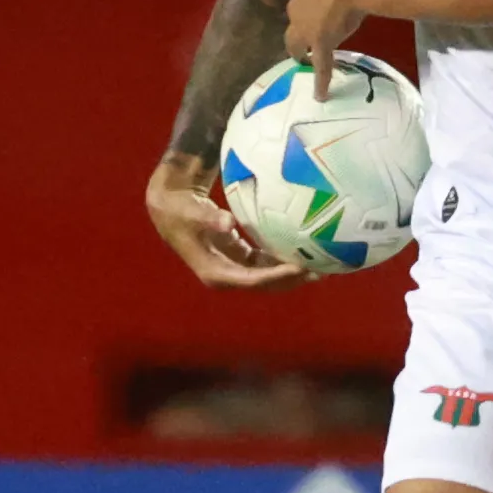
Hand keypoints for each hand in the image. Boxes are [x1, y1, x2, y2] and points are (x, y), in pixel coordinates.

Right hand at [145, 154, 312, 290]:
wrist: (170, 209)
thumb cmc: (180, 211)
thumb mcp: (191, 215)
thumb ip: (210, 220)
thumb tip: (228, 224)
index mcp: (216, 273)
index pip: (253, 280)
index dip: (278, 276)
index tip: (299, 267)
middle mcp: (227, 275)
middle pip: (266, 283)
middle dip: (292, 279)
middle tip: (320, 269)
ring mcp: (235, 267)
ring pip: (269, 275)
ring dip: (293, 272)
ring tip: (322, 264)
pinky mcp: (240, 257)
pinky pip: (267, 262)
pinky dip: (284, 259)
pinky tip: (305, 251)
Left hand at [284, 0, 367, 99]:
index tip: (319, 2)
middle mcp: (298, 8)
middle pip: (295, 21)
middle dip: (300, 28)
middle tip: (308, 36)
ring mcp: (308, 28)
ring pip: (300, 45)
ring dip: (303, 52)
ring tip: (307, 62)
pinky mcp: (321, 44)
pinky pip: (321, 66)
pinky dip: (320, 81)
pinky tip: (320, 95)